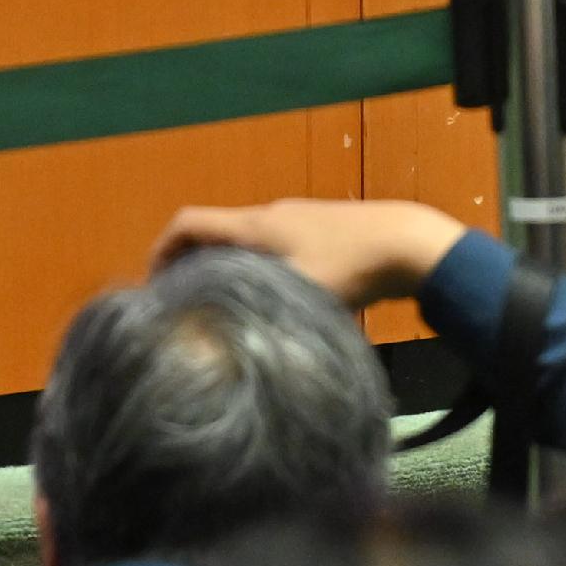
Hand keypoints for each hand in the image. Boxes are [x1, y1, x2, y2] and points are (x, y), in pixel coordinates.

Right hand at [153, 198, 465, 306]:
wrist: (410, 243)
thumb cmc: (352, 265)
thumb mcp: (299, 296)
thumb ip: (253, 319)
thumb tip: (210, 351)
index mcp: (255, 224)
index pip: (188, 222)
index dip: (162, 250)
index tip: (154, 285)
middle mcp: (270, 214)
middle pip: (214, 232)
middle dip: (192, 265)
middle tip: (187, 306)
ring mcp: (297, 218)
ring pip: (245, 241)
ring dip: (227, 268)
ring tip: (226, 308)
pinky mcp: (321, 229)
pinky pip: (273, 245)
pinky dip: (258, 268)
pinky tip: (273, 301)